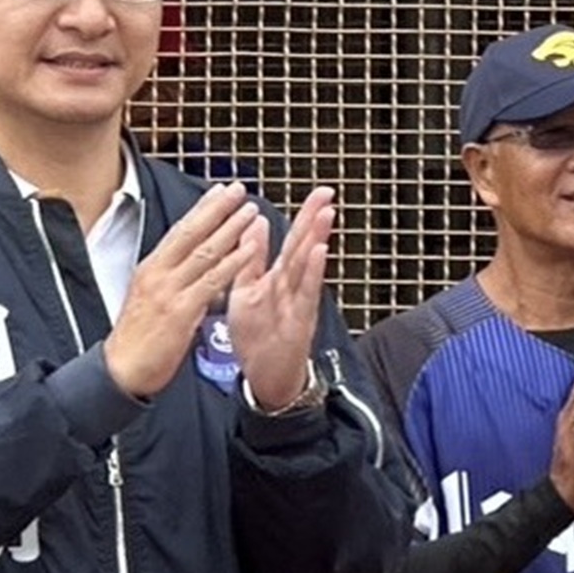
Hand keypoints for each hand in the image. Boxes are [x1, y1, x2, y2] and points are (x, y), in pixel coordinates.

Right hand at [104, 181, 258, 397]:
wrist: (121, 370)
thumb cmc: (136, 339)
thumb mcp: (148, 298)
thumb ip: (169, 279)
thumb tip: (189, 265)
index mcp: (150, 269)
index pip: (179, 231)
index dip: (201, 209)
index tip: (218, 191)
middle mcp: (158, 274)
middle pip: (191, 233)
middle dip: (216, 209)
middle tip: (237, 189)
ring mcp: (169, 291)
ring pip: (204, 252)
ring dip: (230, 229)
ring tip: (250, 211)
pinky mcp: (181, 312)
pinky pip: (211, 282)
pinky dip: (232, 263)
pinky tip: (249, 250)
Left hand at [227, 186, 334, 411]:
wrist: (265, 380)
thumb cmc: (257, 336)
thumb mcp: (247, 290)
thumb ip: (252, 260)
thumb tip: (255, 223)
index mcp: (276, 278)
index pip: (292, 241)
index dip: (303, 216)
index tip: (317, 192)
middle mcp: (291, 287)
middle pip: (304, 247)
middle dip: (314, 220)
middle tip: (326, 192)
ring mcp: (298, 303)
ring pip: (308, 267)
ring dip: (317, 240)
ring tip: (325, 214)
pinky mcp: (300, 321)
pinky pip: (307, 294)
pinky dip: (313, 272)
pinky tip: (319, 252)